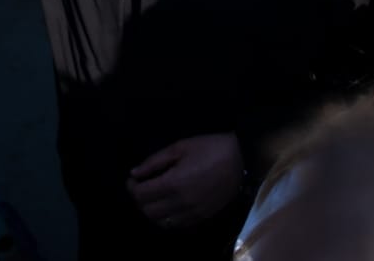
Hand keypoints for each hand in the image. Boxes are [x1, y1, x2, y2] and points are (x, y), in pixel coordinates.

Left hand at [126, 133, 243, 229]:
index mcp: (173, 183)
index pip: (141, 195)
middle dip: (139, 200)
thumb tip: (134, 173)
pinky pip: (177, 226)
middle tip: (142, 187)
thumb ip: (154, 161)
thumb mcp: (179, 147)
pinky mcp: (202, 218)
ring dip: (152, 212)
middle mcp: (181, 203)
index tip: (133, 179)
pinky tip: (169, 206)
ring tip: (155, 197)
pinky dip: (167, 219)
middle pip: (148, 212)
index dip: (131, 187)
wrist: (241, 160)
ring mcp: (193, 214)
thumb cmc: (209, 149)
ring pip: (161, 223)